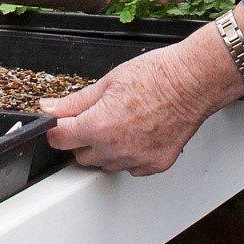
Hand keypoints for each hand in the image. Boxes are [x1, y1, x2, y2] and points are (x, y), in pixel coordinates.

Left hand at [40, 45, 211, 173]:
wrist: (194, 81)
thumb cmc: (157, 75)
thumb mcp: (109, 82)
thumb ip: (75, 102)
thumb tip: (49, 109)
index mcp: (99, 126)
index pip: (60, 140)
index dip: (57, 129)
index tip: (61, 124)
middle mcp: (115, 149)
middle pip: (81, 156)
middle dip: (82, 139)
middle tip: (97, 117)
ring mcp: (136, 160)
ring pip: (105, 164)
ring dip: (106, 149)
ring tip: (123, 123)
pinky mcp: (155, 165)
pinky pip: (131, 168)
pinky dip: (129, 155)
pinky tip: (139, 133)